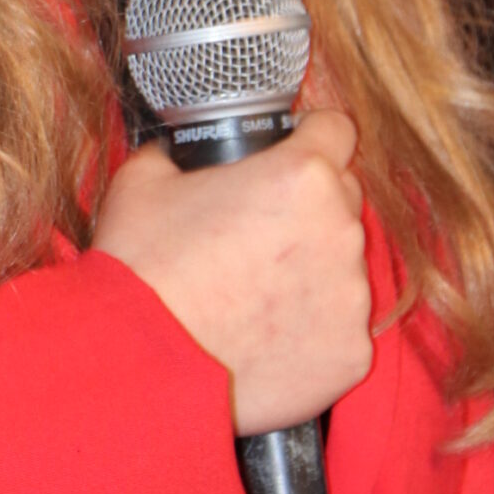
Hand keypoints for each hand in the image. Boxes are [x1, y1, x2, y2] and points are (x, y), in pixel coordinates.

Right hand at [92, 111, 373, 434]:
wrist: (142, 363)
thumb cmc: (142, 269)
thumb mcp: (142, 181)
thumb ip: (177, 155)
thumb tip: (174, 153)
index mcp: (301, 175)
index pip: (335, 129)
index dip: (308, 138)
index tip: (291, 155)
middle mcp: (340, 230)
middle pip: (341, 198)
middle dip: (308, 209)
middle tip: (255, 233)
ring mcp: (351, 297)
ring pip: (343, 266)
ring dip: (311, 271)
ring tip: (253, 293)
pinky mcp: (351, 354)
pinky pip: (341, 328)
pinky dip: (312, 330)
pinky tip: (265, 336)